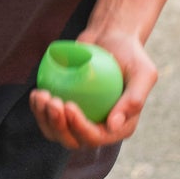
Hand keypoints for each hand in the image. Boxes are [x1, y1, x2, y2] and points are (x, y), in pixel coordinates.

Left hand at [30, 32, 157, 149]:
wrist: (111, 38)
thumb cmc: (130, 54)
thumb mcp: (143, 73)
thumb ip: (134, 99)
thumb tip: (113, 125)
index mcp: (120, 126)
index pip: (96, 137)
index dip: (80, 128)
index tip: (69, 105)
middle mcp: (99, 127)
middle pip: (73, 140)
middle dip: (59, 126)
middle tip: (53, 101)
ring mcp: (79, 118)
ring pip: (56, 132)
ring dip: (44, 119)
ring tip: (42, 96)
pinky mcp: (64, 107)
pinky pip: (47, 116)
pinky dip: (38, 109)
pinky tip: (37, 94)